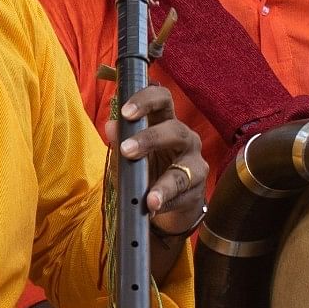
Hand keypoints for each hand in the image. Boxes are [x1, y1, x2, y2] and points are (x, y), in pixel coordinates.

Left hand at [116, 82, 206, 238]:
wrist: (164, 203)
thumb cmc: (145, 170)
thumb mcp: (127, 157)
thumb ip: (119, 142)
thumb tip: (111, 125)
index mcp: (164, 122)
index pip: (162, 99)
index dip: (146, 100)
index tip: (126, 112)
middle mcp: (184, 138)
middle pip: (175, 129)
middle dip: (151, 138)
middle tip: (127, 149)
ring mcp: (194, 163)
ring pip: (184, 168)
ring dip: (165, 184)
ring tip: (149, 198)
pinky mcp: (197, 188)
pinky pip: (184, 194)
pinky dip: (168, 202)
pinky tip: (155, 207)